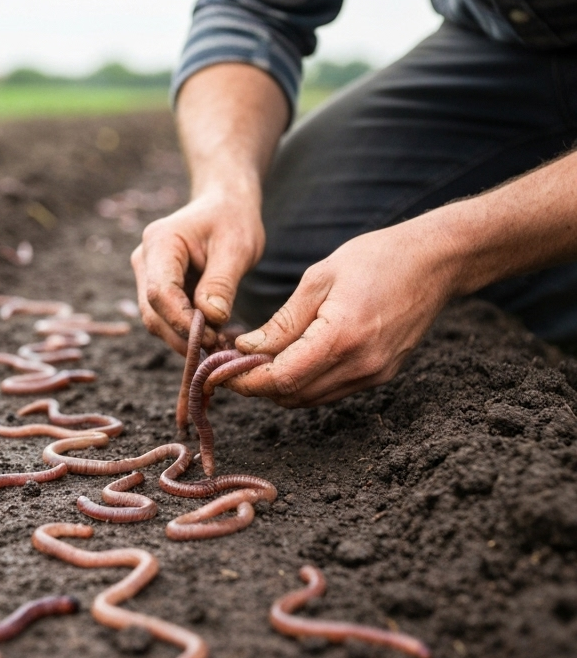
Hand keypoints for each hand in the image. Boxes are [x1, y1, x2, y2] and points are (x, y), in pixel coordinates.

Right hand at [131, 188, 264, 354]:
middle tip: (219, 347)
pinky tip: (211, 335)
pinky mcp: (155, 288)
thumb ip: (221, 284)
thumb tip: (210, 319)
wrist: (224, 206)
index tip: (212, 337)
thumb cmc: (232, 221)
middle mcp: (144, 259)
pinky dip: (185, 331)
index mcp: (161, 242)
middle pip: (152, 312)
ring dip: (184, 337)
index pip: (160, 293)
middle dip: (182, 336)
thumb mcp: (237, 248)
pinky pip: (164, 317)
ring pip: (156, 320)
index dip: (182, 321)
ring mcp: (146, 275)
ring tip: (219, 342)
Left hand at [229, 218, 455, 405]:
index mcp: (342, 338)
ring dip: (279, 387)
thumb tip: (246, 350)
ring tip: (255, 362)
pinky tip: (288, 360)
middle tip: (231, 366)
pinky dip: (303, 382)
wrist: (437, 261)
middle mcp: (361, 365)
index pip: (282, 379)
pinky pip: (330, 391)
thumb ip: (282, 322)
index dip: (247, 381)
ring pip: (310, 399)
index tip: (222, 370)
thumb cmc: (377, 259)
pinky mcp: (380, 375)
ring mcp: (374, 375)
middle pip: (293, 396)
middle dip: (257, 386)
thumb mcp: (319, 279)